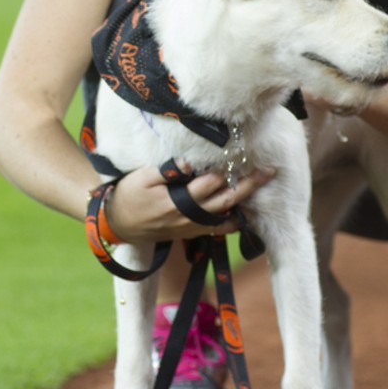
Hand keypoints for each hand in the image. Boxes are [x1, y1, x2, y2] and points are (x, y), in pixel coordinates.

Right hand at [102, 164, 275, 242]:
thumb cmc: (129, 196)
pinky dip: (233, 219)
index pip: (209, 184)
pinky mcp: (191, 232)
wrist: (118, 225)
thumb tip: (191, 162)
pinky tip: (243, 209)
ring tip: (260, 186)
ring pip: (226, 217)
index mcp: (177, 201)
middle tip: (269, 172)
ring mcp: (192, 227)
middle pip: (226, 200)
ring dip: (245, 202)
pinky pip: (218, 228)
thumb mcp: (142, 178)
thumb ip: (167, 170)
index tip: (244, 156)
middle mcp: (189, 217)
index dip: (227, 170)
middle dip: (249, 185)